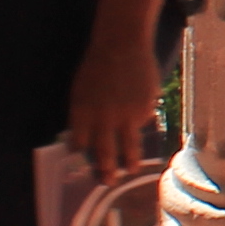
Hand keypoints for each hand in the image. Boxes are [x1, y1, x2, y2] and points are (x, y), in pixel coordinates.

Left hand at [66, 22, 161, 183]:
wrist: (121, 44)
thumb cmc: (97, 67)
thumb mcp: (81, 91)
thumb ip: (84, 116)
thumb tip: (86, 141)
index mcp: (81, 113)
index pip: (79, 144)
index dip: (82, 157)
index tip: (85, 168)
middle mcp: (103, 118)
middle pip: (104, 153)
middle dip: (107, 171)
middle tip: (109, 181)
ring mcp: (126, 114)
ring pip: (128, 147)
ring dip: (130, 161)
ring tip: (131, 170)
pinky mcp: (145, 108)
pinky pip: (143, 123)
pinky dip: (141, 123)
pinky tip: (140, 115)